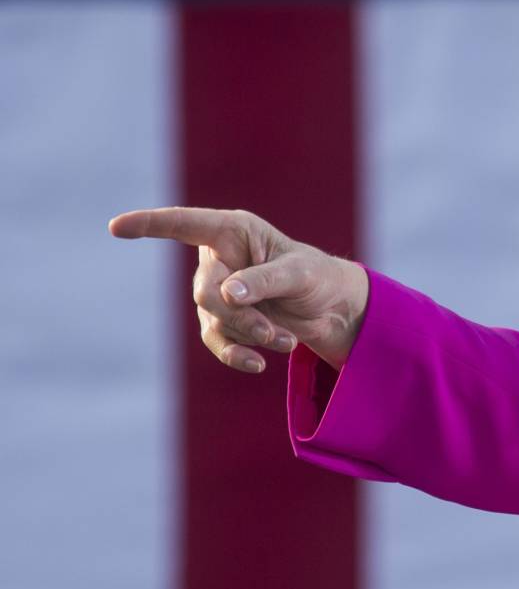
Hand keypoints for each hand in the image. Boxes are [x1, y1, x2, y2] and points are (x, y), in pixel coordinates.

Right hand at [107, 206, 368, 371]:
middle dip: (239, 315)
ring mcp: (216, 292)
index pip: (183, 224)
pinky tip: (258, 365)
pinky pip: (218, 342)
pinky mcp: (224, 322)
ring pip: (213, 319)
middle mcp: (219, 259)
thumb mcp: (300, 274)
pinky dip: (237, 355)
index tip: (117, 227)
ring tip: (287, 341)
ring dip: (250, 334)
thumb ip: (264, 280)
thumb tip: (226, 294)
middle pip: (205, 291)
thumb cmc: (316, 277)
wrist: (332, 308)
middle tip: (273, 332)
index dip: (149, 224)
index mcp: (232, 231)